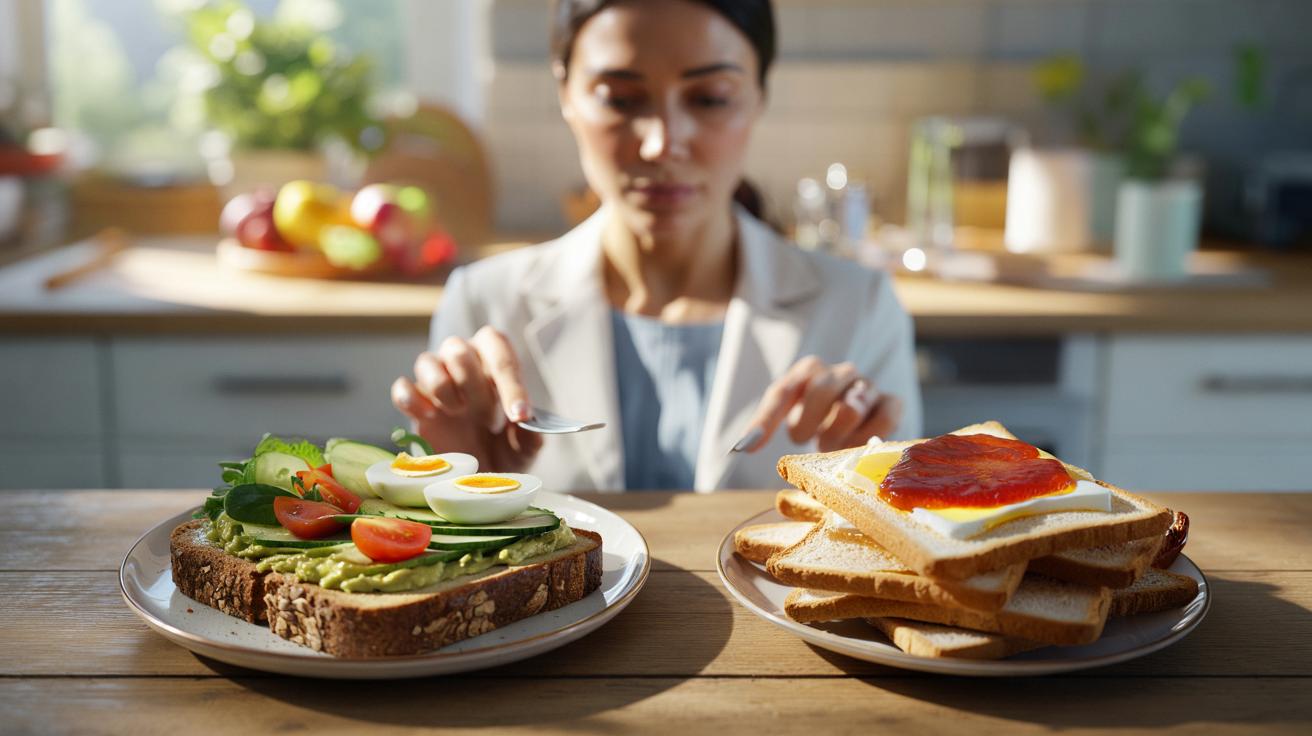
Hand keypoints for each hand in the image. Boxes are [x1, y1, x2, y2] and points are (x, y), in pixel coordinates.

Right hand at [390, 326, 543, 471]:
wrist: (474, 477)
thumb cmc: (503, 451)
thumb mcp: (524, 450)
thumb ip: (529, 437)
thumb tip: (527, 424)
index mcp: (495, 362)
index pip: (500, 352)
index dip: (511, 383)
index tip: (520, 416)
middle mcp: (462, 361)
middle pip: (458, 349)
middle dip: (475, 387)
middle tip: (489, 421)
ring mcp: (434, 378)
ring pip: (426, 361)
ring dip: (445, 391)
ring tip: (459, 415)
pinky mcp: (413, 400)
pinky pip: (402, 388)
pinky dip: (413, 402)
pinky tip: (429, 418)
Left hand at [739, 356, 901, 452]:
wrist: (860, 423)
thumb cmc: (817, 419)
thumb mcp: (788, 418)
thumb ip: (764, 428)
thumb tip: (740, 448)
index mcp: (809, 371)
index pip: (783, 391)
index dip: (766, 420)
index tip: (749, 448)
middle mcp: (839, 372)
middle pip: (820, 390)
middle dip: (808, 425)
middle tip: (810, 443)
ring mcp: (867, 386)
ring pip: (851, 408)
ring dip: (836, 437)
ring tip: (833, 447)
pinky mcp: (892, 402)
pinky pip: (885, 417)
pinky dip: (868, 438)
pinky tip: (858, 448)